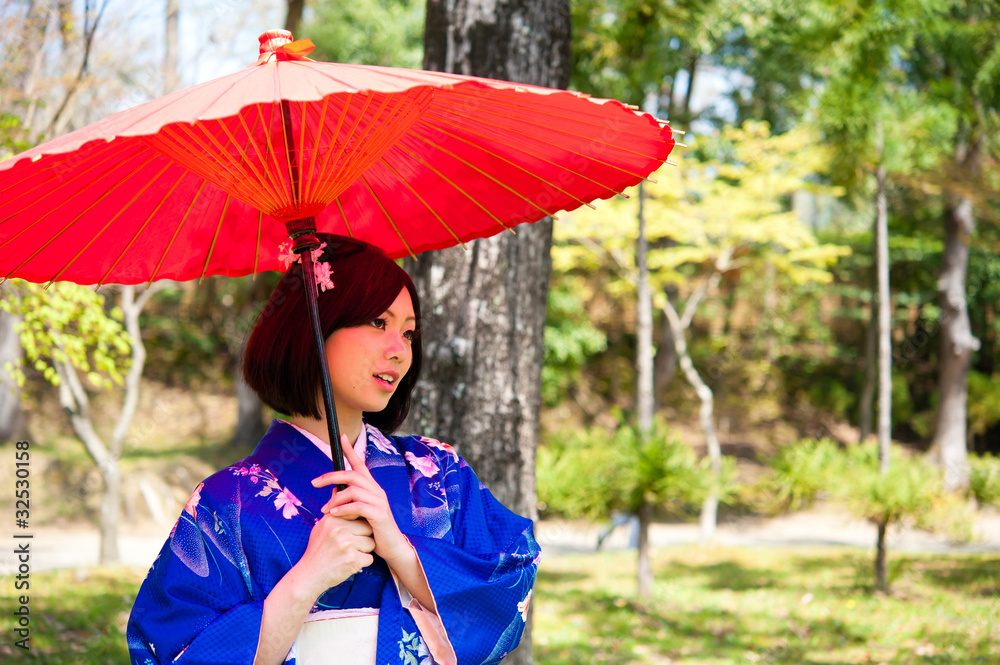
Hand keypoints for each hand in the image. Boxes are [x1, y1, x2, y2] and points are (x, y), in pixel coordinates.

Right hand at [295, 514, 374, 596]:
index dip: (359, 522)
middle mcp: (340, 530)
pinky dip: (362, 563)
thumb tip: (339, 490)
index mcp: (333, 519)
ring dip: (364, 550)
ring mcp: (347, 545)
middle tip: (351, 545)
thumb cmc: (317, 550)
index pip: (358, 512)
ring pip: (371, 543)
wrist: (309, 574)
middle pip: (368, 528)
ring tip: (349, 554)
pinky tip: (349, 563)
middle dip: (364, 537)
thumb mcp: (321, 526)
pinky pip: (370, 558)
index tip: (354, 530)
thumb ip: (334, 511)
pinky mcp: (353, 560)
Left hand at [311, 434, 409, 565]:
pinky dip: (343, 509)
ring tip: (325, 510)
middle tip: (314, 483)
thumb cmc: (373, 530)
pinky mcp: (379, 514)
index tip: (340, 437)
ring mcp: (379, 501)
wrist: (391, 547)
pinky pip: (358, 506)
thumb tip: (333, 491)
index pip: (360, 464)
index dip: (350, 450)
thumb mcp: (358, 513)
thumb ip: (348, 500)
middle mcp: (377, 490)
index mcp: (371, 488)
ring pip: (353, 489)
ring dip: (335, 498)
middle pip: (352, 474)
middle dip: (331, 476)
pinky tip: (334, 514)